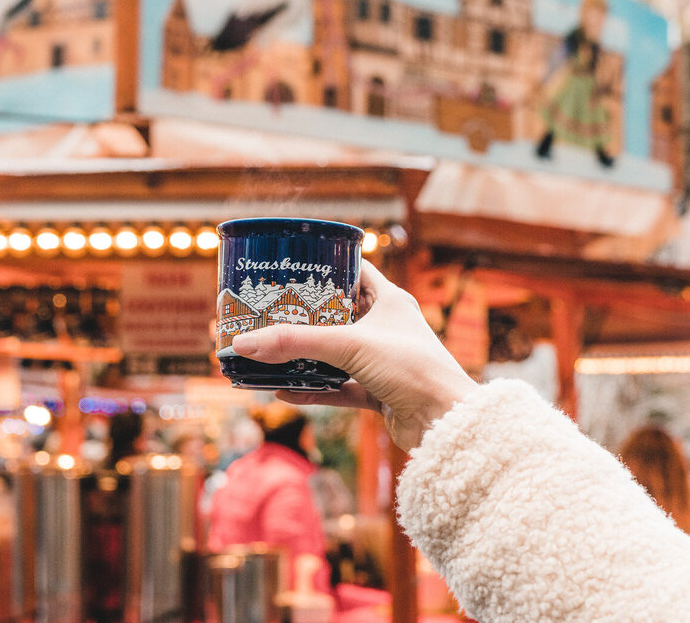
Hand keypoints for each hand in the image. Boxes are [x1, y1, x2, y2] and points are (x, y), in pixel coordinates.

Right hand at [231, 260, 477, 450]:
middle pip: (337, 315)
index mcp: (390, 300)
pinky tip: (282, 392)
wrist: (445, 422)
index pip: (354, 271)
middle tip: (268, 314)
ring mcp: (382, 362)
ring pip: (334, 355)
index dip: (325, 267)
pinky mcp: (378, 393)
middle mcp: (386, 327)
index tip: (291, 269)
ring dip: (304, 356)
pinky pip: (337, 388)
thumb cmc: (412, 368)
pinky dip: (312, 390)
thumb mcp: (350, 345)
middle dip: (303, 317)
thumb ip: (296, 342)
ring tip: (268, 353)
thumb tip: (243, 343)